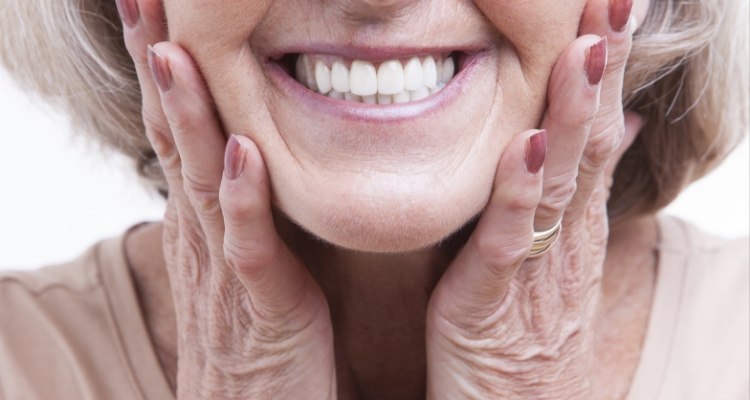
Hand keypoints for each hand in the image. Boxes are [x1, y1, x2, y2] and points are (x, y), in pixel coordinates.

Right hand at [117, 0, 336, 397]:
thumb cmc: (257, 336)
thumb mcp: (244, 259)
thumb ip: (243, 208)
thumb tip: (245, 154)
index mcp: (203, 220)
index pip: (176, 127)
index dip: (165, 64)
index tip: (156, 6)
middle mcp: (202, 235)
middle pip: (172, 135)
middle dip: (158, 63)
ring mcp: (225, 269)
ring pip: (199, 180)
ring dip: (186, 115)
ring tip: (174, 50)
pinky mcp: (260, 307)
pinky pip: (249, 248)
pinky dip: (243, 201)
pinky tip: (240, 154)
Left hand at [425, 0, 640, 397]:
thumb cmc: (528, 333)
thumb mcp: (556, 256)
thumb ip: (574, 194)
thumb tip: (614, 132)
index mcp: (572, 223)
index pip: (597, 131)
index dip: (605, 70)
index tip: (612, 7)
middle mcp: (566, 237)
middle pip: (590, 141)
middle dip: (601, 69)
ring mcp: (537, 268)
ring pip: (561, 180)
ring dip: (573, 114)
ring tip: (584, 49)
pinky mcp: (495, 301)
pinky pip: (510, 241)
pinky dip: (521, 193)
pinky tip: (527, 146)